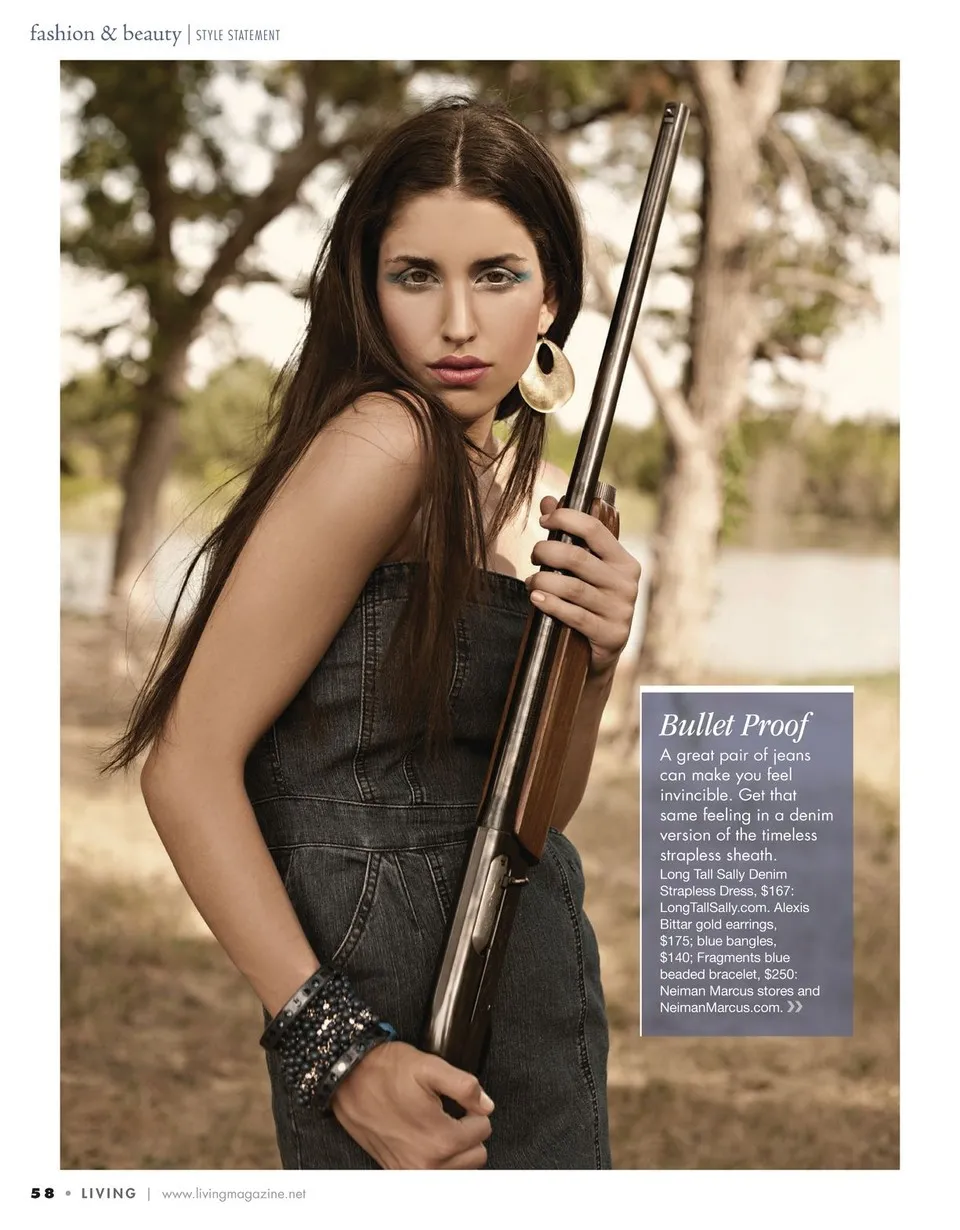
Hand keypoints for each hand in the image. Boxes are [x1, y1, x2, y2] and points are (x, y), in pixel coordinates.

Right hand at [330, 1040, 493, 1168]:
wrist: (348, 1079)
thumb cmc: (387, 1070)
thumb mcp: (429, 1066)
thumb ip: (464, 1086)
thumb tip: (486, 1105)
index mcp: (440, 1138)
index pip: (483, 1130)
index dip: (474, 1110)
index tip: (459, 1101)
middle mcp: (426, 1163)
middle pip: (476, 1155)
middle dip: (468, 1133)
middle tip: (450, 1112)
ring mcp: (410, 1171)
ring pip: (458, 1170)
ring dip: (455, 1150)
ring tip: (439, 1126)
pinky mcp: (397, 1172)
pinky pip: (435, 1176)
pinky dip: (437, 1161)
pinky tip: (426, 1139)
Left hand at [526, 494, 641, 680]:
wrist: (600, 653)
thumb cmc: (589, 603)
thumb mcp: (584, 570)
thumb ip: (569, 536)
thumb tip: (548, 500)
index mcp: (624, 561)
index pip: (595, 529)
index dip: (566, 519)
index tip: (543, 520)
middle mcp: (627, 583)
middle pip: (578, 558)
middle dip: (547, 552)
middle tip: (533, 555)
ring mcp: (621, 610)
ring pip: (573, 587)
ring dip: (544, 580)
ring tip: (531, 581)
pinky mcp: (611, 634)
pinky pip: (575, 615)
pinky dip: (551, 604)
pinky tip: (536, 598)